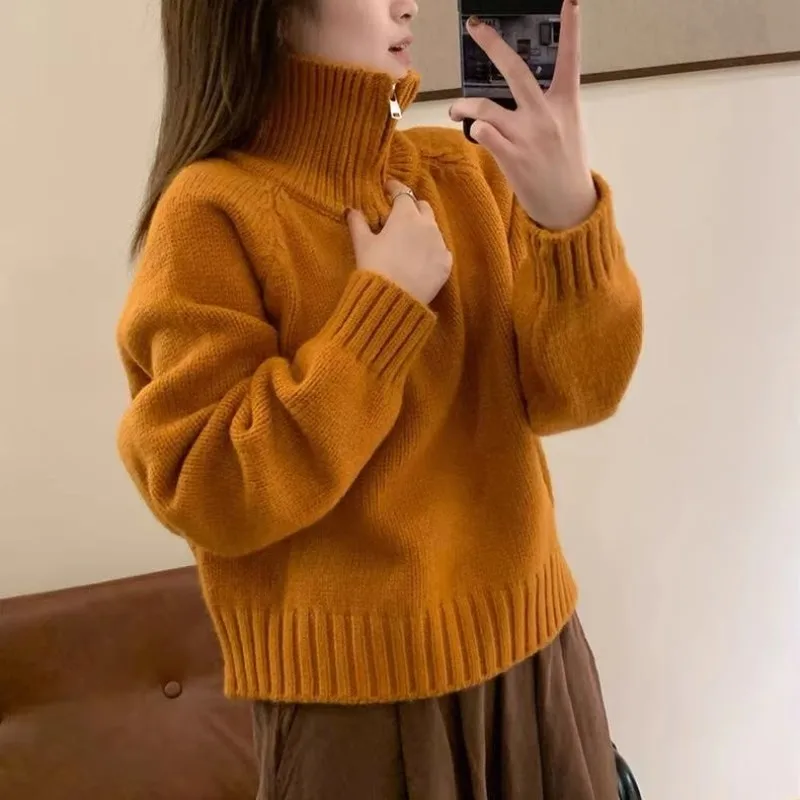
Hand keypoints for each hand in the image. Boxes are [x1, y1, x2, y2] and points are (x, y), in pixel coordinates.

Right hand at [347, 181, 452, 304]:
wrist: (394, 300)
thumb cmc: (375, 267)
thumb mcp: (362, 244)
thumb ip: (358, 223)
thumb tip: (351, 210)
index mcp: (406, 215)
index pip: (402, 192)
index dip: (394, 187)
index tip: (388, 188)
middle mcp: (427, 225)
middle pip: (422, 206)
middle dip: (412, 207)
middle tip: (399, 215)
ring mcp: (440, 244)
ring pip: (433, 228)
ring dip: (422, 228)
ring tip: (410, 240)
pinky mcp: (446, 264)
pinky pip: (440, 250)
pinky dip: (431, 249)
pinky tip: (421, 259)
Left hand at [449, 1, 596, 230]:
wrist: (568, 206)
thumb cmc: (567, 166)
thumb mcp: (570, 129)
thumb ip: (551, 106)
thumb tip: (525, 94)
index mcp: (566, 104)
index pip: (570, 59)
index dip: (571, 29)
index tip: (570, 2)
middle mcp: (546, 115)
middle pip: (517, 71)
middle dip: (493, 45)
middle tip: (475, 27)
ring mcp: (527, 136)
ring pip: (486, 107)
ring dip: (465, 105)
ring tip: (457, 109)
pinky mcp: (512, 157)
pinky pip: (485, 134)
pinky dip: (475, 129)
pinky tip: (472, 131)